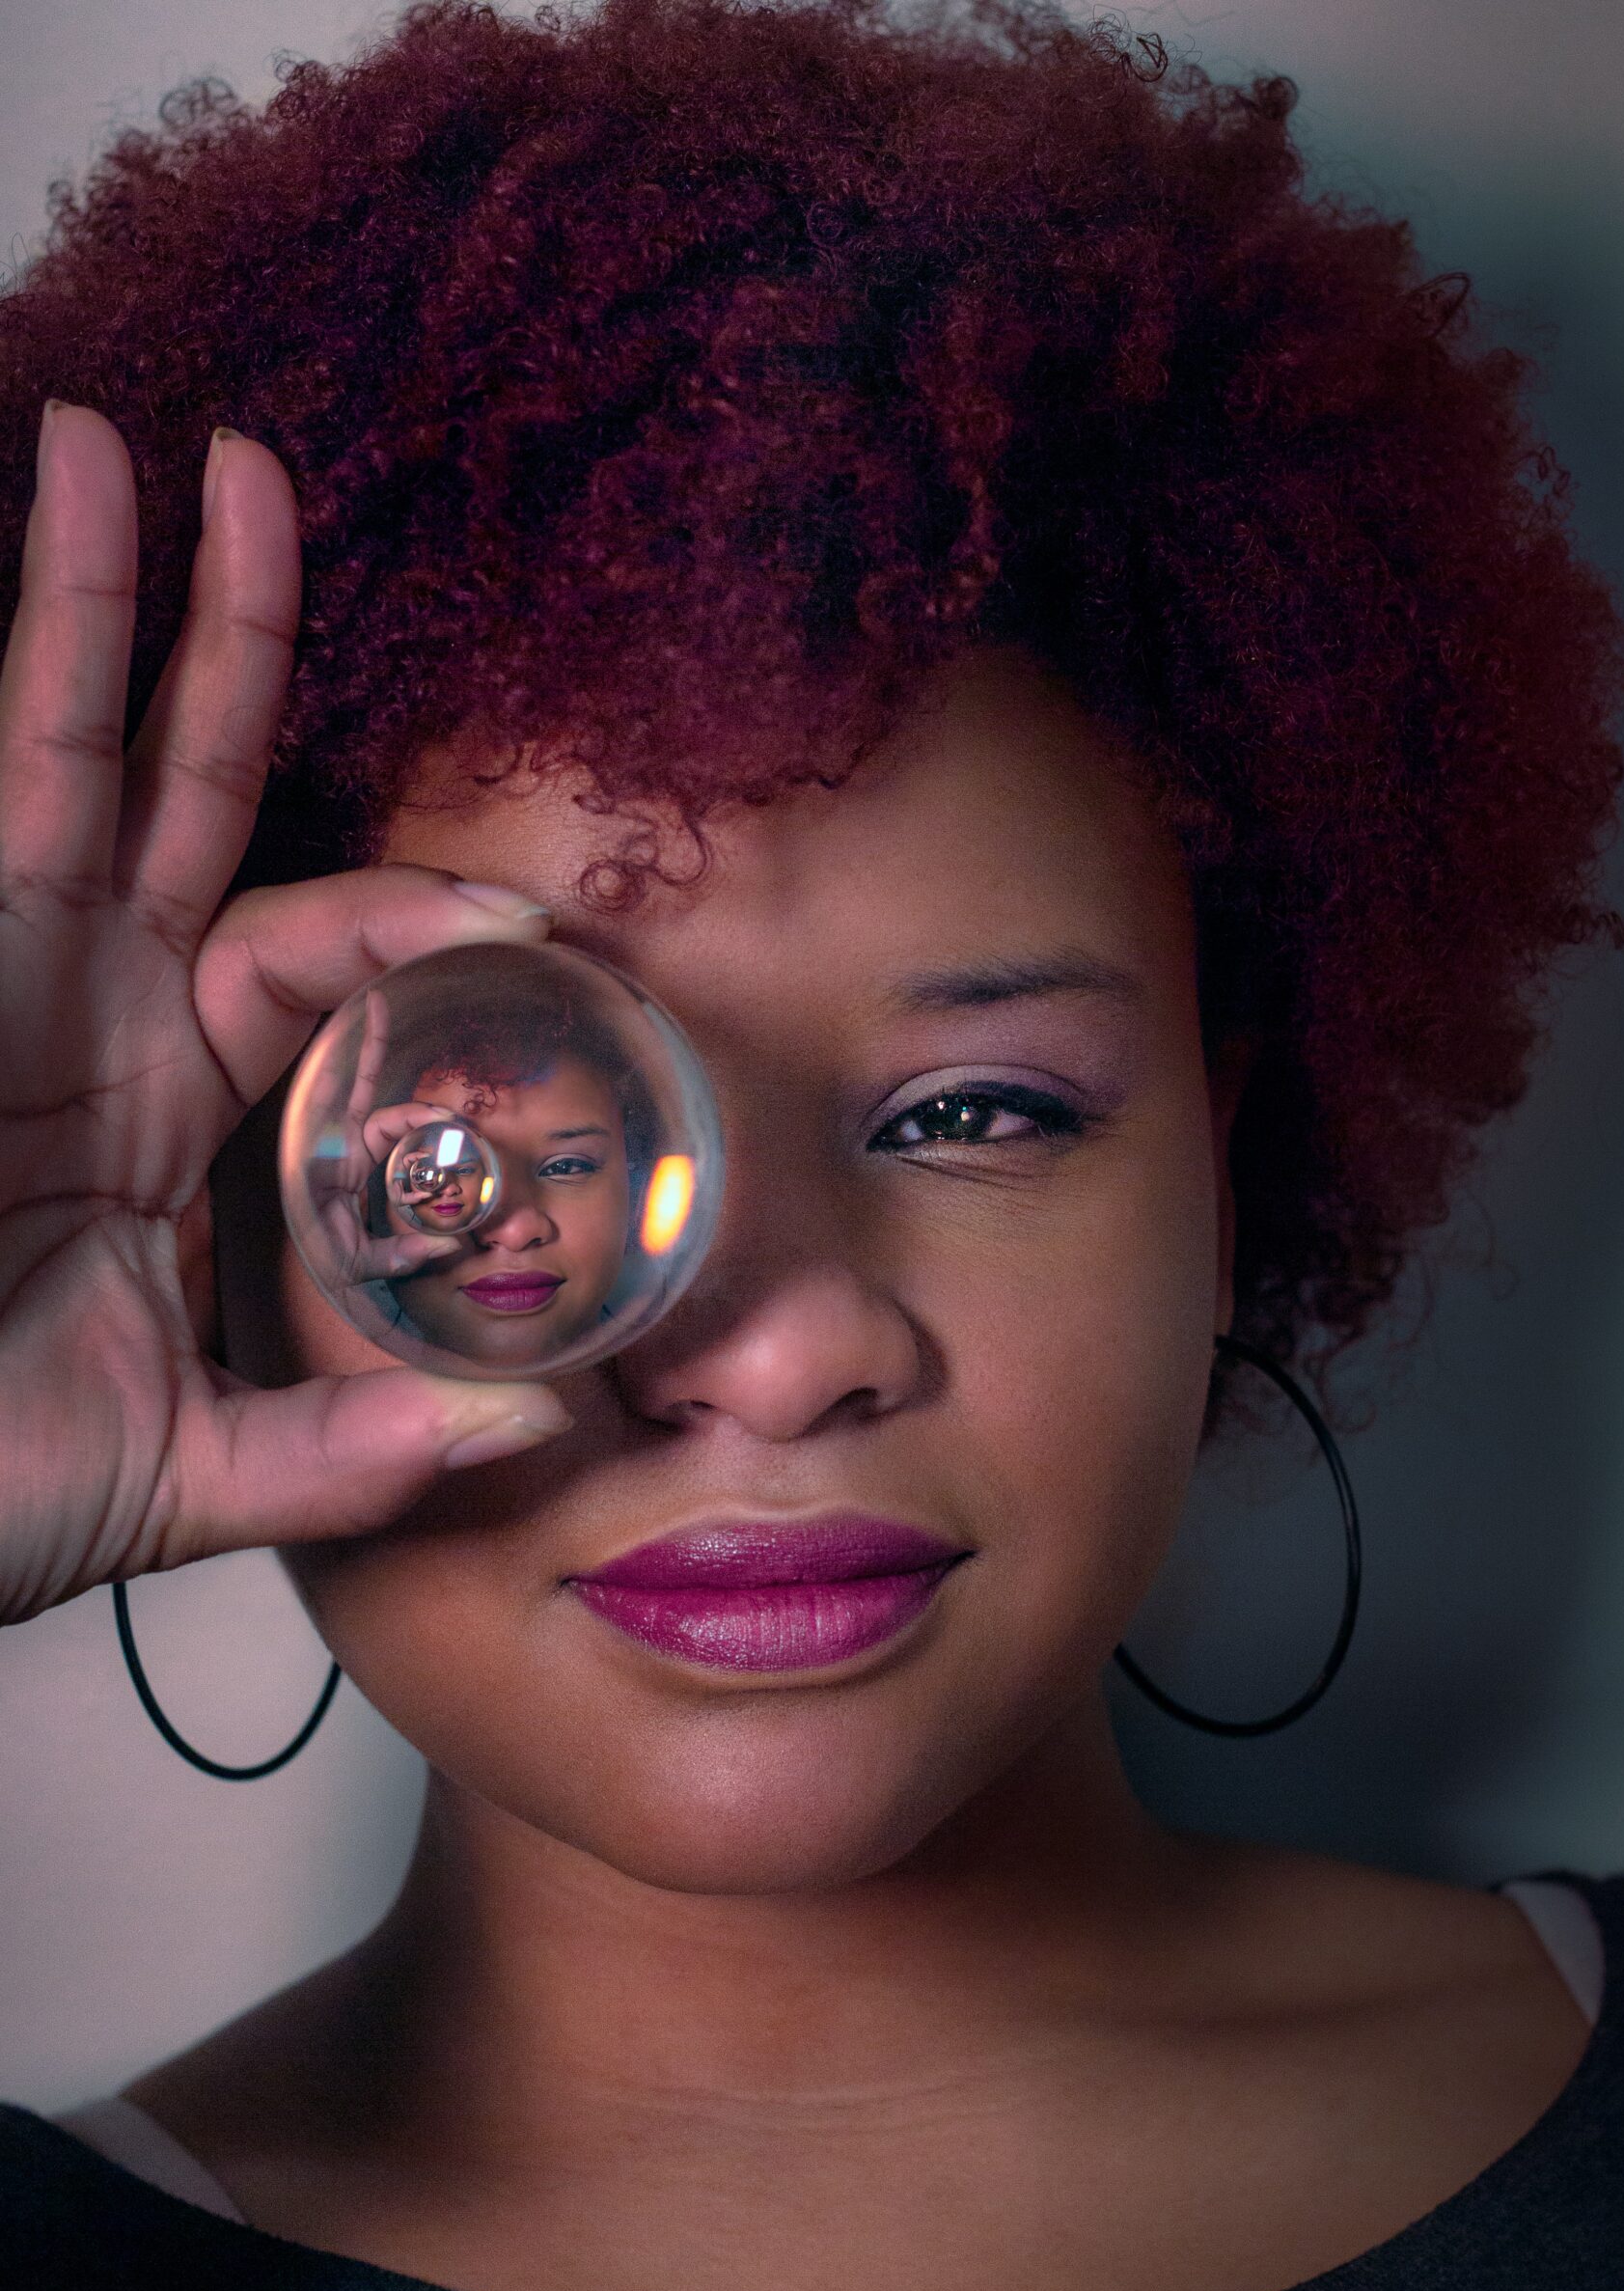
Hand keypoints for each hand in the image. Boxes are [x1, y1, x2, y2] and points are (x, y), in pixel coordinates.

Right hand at [0, 405, 569, 1627]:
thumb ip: (348, 1446)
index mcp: (166, 1097)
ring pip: (56, 754)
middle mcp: (88, 1007)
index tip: (531, 931)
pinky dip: (14, 681)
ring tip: (115, 448)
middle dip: (232, 644)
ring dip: (87, 604)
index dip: (410, 924)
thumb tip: (529, 1423)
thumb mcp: (189, 1468)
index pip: (310, 953)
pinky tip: (22, 535)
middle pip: (186, 792)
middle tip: (259, 481)